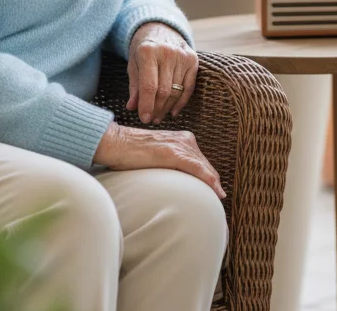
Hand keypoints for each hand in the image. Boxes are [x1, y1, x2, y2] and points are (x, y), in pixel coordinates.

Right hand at [94, 123, 224, 198]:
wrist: (115, 143)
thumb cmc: (130, 152)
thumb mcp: (155, 156)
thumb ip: (168, 163)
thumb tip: (172, 180)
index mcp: (181, 139)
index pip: (200, 160)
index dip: (209, 176)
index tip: (215, 190)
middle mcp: (184, 139)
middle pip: (205, 164)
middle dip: (213, 181)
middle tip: (221, 198)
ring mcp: (179, 145)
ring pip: (203, 167)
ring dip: (213, 183)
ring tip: (220, 198)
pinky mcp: (172, 153)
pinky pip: (195, 168)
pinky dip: (207, 179)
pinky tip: (216, 190)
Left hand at [127, 22, 197, 124]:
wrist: (160, 28)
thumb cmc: (142, 49)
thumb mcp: (133, 64)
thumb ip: (134, 86)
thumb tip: (132, 108)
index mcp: (148, 52)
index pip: (149, 86)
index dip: (147, 105)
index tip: (144, 119)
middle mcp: (167, 52)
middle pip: (164, 91)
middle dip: (157, 109)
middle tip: (151, 119)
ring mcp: (182, 55)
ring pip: (177, 91)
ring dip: (167, 108)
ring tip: (159, 116)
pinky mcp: (193, 58)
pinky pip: (189, 86)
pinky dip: (182, 101)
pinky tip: (173, 111)